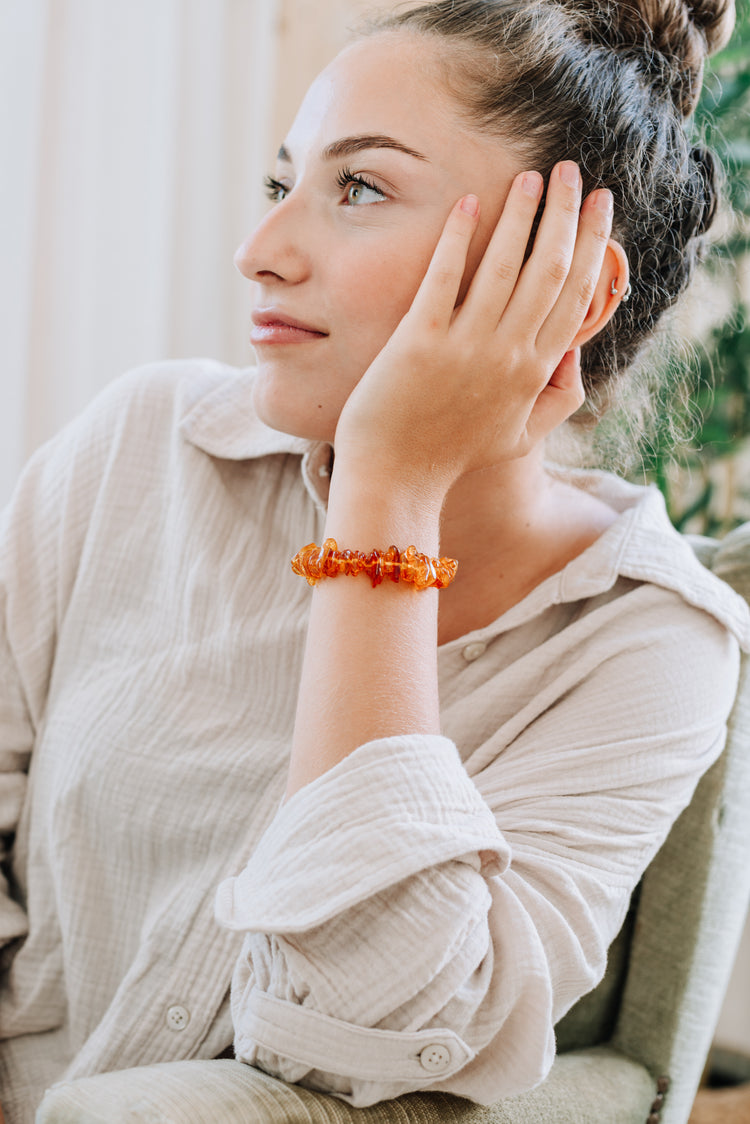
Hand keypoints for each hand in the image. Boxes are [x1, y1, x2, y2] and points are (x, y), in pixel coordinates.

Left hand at [333, 162, 614, 490]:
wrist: (397, 479)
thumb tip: (575, 356)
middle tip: (572, 171)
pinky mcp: (419, 342)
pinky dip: (459, 236)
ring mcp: (465, 347)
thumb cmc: (453, 456)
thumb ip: (557, 400)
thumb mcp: (519, 439)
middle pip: (551, 270)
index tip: (600, 206)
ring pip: (506, 266)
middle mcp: (507, 355)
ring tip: (531, 176)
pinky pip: (445, 277)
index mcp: (534, 373)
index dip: (594, 246)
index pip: (577, 297)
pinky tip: (468, 200)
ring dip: (523, 213)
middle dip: (566, 214)